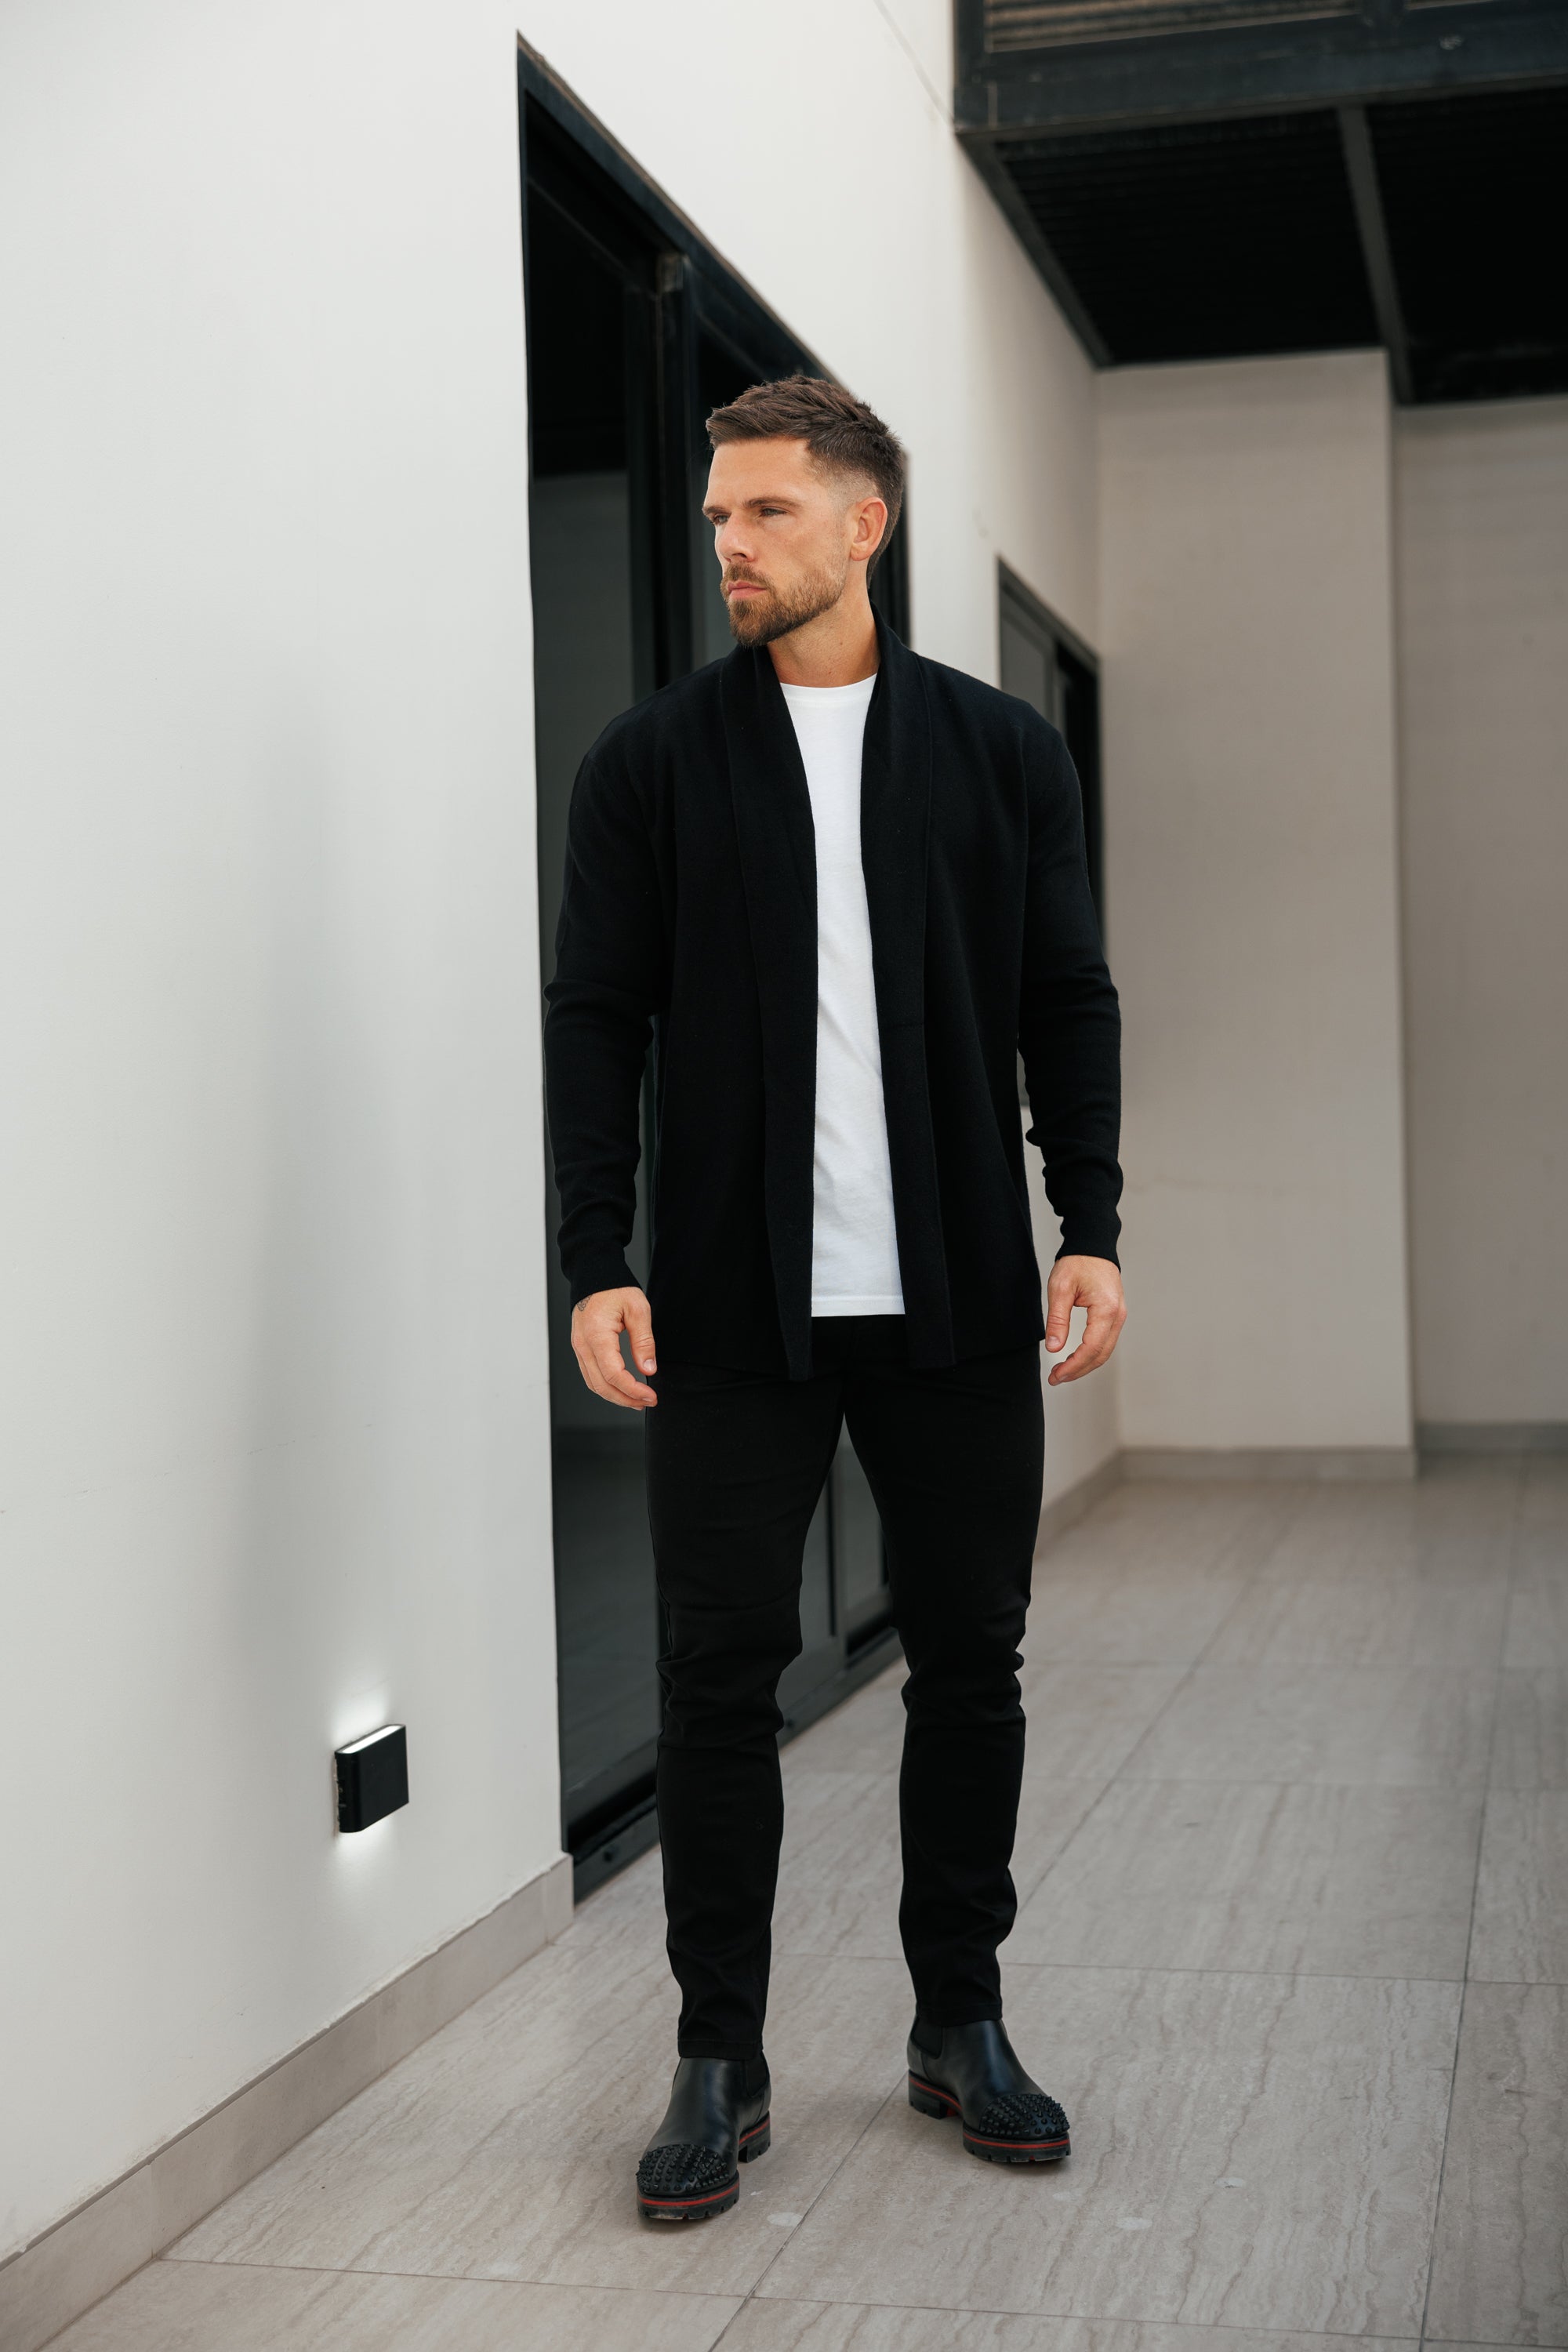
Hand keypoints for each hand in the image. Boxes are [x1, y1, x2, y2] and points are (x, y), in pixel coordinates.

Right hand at [571, 1286, 658, 1409]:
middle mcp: (583, 1345)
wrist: (594, 1275)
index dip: (633, 1390)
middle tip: (648, 1401)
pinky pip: (590, 1375)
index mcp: (597, 1335)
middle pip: (602, 1386)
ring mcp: (579, 1348)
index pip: (613, 1375)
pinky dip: (606, 1387)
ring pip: (594, 1384)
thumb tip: (648, 1368)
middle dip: (626, 1399)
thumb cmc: (613, 1288)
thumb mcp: (637, 1309)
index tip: (650, 1395)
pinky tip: (621, 1389)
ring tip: (637, 1400)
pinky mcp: (580, 1348)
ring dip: (616, 1397)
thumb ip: (644, 1341)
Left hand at [1044, 1254, 1125, 1386]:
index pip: (1091, 1348)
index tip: (1057, 1375)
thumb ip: (1057, 1320)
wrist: (1092, 1246)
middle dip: (1078, 1370)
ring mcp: (1118, 1316)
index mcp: (1106, 1309)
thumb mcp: (1060, 1288)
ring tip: (1063, 1371)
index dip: (1074, 1366)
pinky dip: (1090, 1354)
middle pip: (1101, 1355)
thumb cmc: (1077, 1262)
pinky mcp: (1114, 1315)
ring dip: (1084, 1364)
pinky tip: (1075, 1357)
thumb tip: (1054, 1347)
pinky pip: (1105, 1341)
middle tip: (1057, 1378)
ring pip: (1104, 1351)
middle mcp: (1117, 1315)